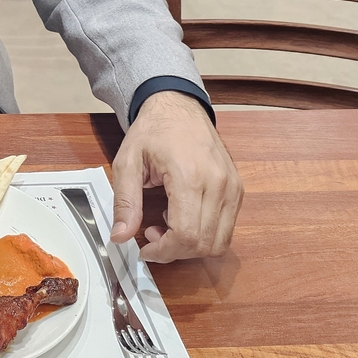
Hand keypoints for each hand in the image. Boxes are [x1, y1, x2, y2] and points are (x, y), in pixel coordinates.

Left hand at [109, 90, 242, 262]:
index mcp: (190, 176)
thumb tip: (119, 237)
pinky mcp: (238, 189)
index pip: (186, 235)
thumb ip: (125, 202)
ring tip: (168, 223)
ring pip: (220, 241)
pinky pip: (226, 228)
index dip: (164, 251)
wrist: (178, 106)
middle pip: (204, 243)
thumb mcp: (127, 162)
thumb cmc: (153, 130)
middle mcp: (219, 184)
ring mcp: (233, 187)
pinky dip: (205, 233)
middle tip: (152, 234)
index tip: (145, 249)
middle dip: (175, 251)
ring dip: (191, 245)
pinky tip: (183, 215)